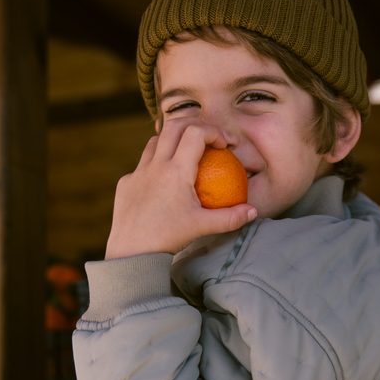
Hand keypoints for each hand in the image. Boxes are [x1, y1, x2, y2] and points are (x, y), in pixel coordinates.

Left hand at [105, 120, 256, 258]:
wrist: (131, 254)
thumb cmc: (168, 239)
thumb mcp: (202, 227)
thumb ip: (230, 218)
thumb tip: (253, 211)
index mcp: (176, 171)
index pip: (196, 133)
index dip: (215, 131)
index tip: (225, 145)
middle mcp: (155, 165)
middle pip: (175, 125)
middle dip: (196, 125)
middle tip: (209, 138)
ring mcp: (137, 172)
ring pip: (155, 140)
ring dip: (173, 140)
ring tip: (186, 154)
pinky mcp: (126, 183)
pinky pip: (143, 164)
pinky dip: (157, 164)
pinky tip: (164, 182)